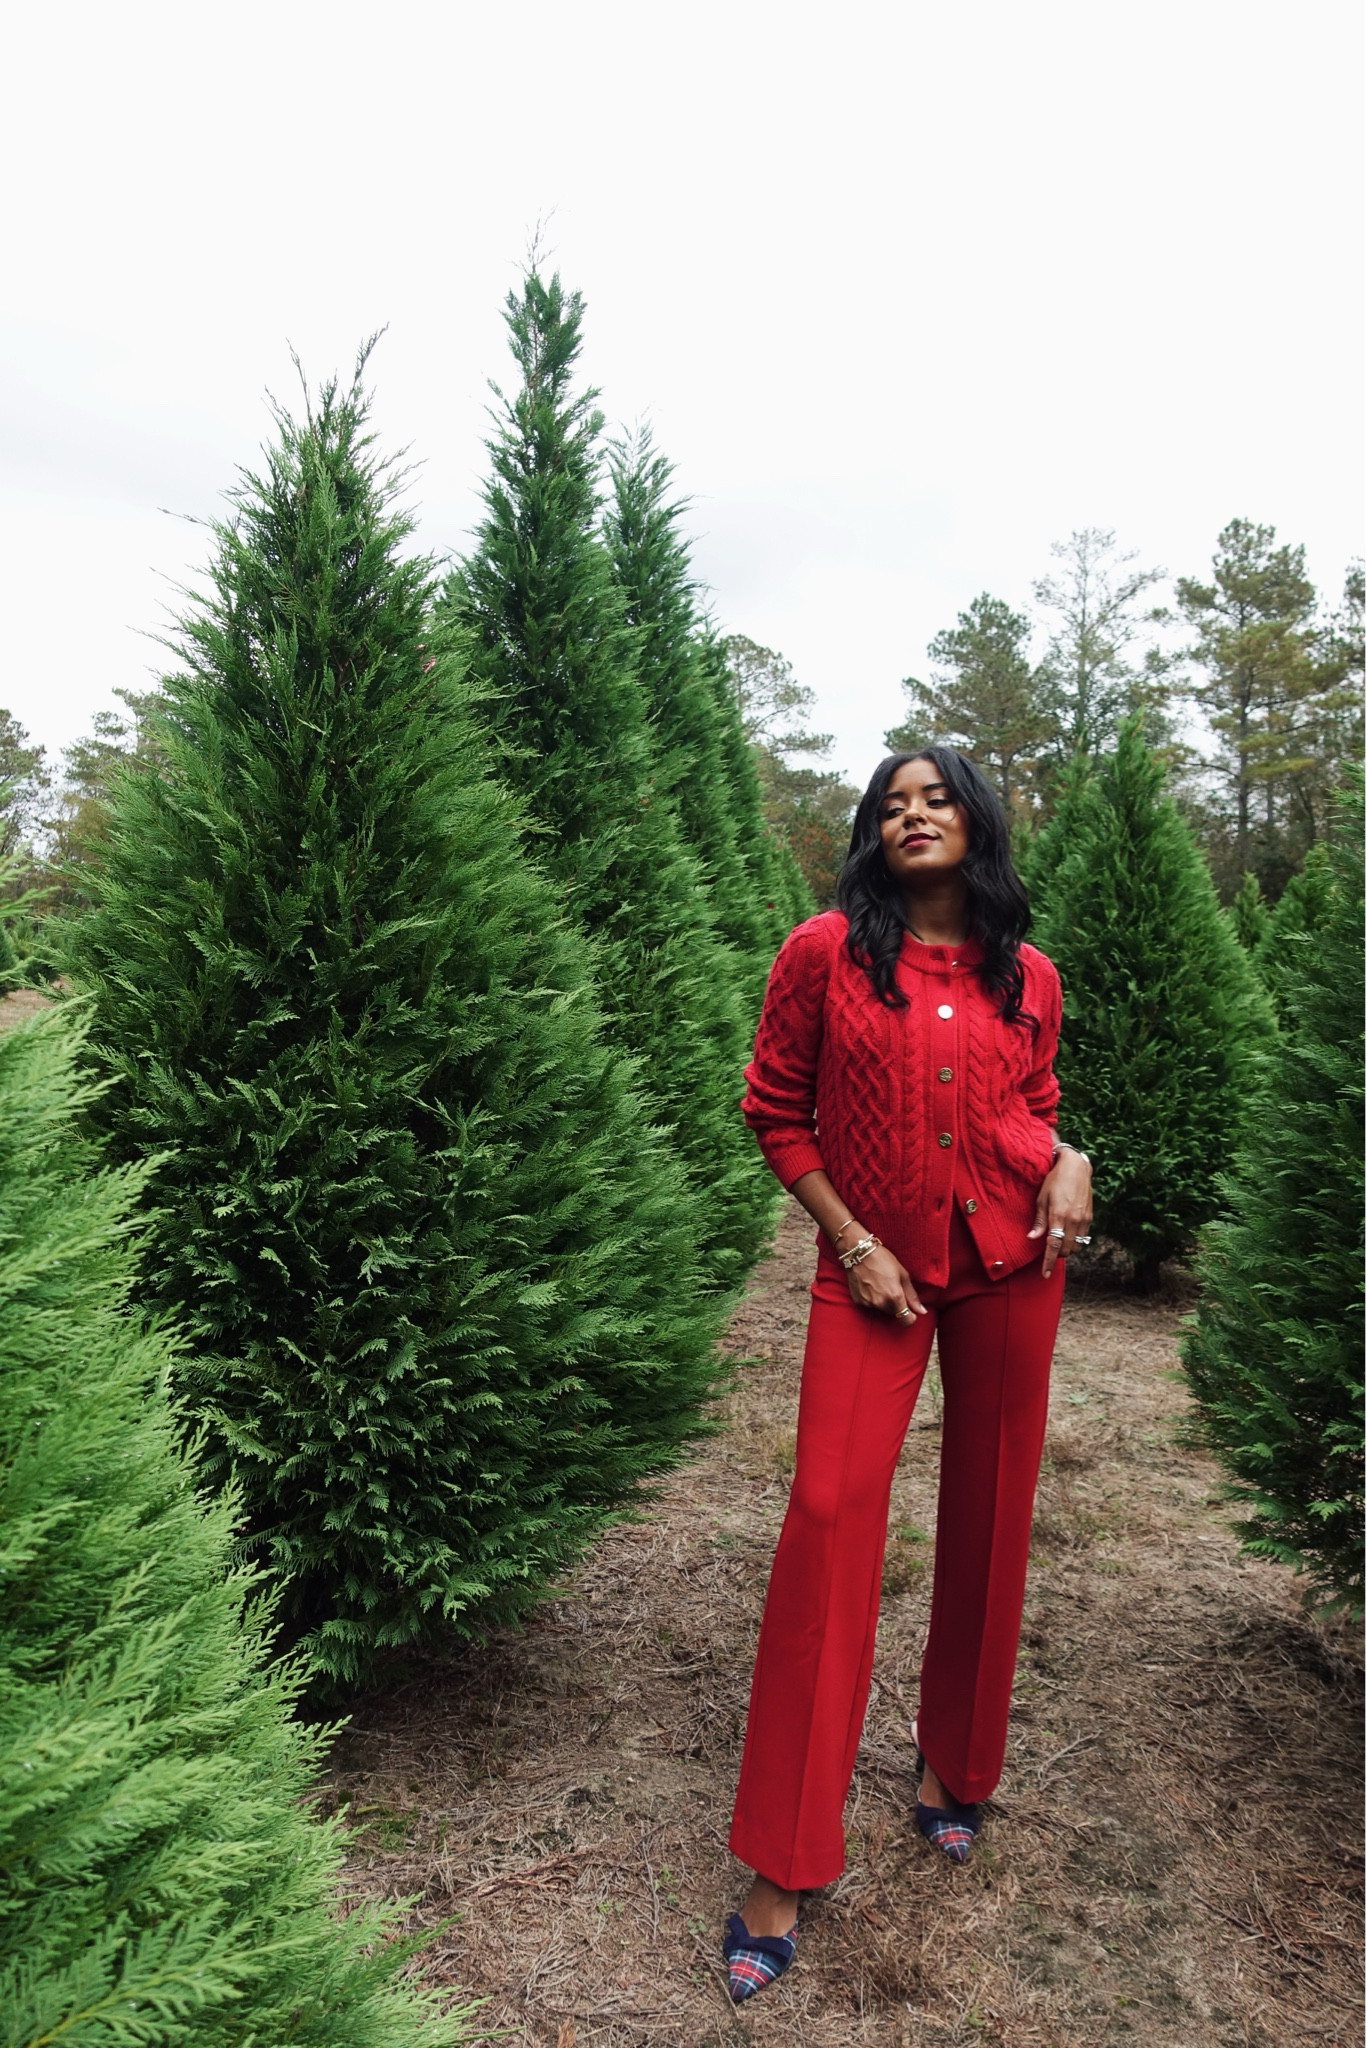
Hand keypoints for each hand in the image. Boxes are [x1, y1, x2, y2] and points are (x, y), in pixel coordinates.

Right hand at [845, 1239, 926, 1321]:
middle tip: (892, 1286)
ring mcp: (868, 1303)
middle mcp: (881, 1303)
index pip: (906, 1320)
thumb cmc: (883, 1259)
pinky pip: (870, 1304)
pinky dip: (872, 1298)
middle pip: (894, 1313)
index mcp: (895, 1297)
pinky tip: (870, 1285)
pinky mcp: (858, 1301)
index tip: (911, 1311)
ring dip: (884, 1301)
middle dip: (896, 1304)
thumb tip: (922, 1311)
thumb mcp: (903, 1275)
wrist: (858, 1252)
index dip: (910, 1317)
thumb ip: (912, 1296)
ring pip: (882, 1309)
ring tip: (880, 1284)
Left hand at [1028, 1148, 1092, 1276]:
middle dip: (1057, 1254)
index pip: (1054, 1245)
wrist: (1076, 1168)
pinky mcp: (1089, 1216)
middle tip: (1049, 1251)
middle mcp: (1073, 1220)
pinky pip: (1083, 1237)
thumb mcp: (1041, 1199)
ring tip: (1058, 1241)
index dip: (1049, 1262)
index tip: (1045, 1273)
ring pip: (1076, 1245)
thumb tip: (1032, 1238)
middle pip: (1066, 1249)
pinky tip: (1068, 1233)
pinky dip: (1075, 1240)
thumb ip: (1039, 1221)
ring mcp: (1083, 1219)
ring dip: (1067, 1248)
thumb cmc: (1054, 1181)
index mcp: (1058, 1216)